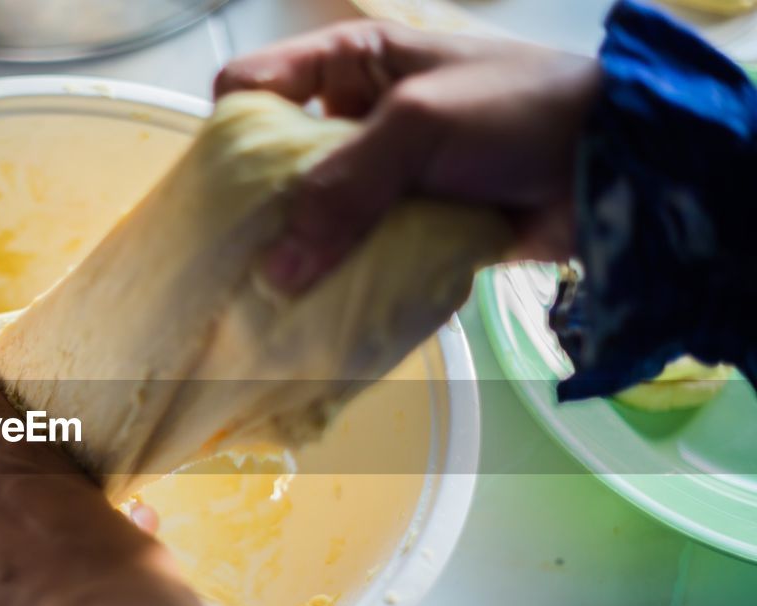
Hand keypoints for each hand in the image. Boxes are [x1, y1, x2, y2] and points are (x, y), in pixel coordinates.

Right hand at [215, 21, 600, 291]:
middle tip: (235, 263)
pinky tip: (318, 309)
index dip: (227, 132)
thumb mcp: (420, 125)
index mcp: (348, 65)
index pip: (252, 86)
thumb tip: (275, 273)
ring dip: (296, 255)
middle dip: (254, 211)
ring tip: (268, 301)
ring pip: (310, 217)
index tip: (220, 192)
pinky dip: (337, 279)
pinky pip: (351, 254)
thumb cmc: (517, 111)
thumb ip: (343, 189)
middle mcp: (352, 119)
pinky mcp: (403, 228)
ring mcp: (379, 179)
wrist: (616, 167)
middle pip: (272, 162)